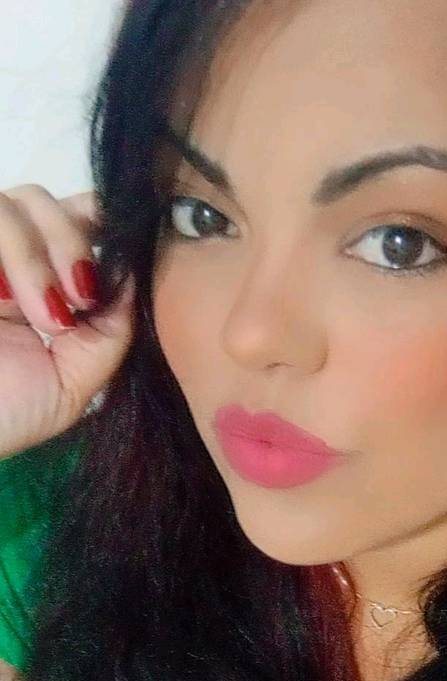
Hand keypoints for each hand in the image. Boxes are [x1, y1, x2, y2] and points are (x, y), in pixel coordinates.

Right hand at [0, 185, 134, 458]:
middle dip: (73, 242)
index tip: (113, 262)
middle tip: (81, 298)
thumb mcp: (75, 381)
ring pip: (10, 204)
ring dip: (35, 259)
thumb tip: (135, 277)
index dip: (99, 224)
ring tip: (45, 319)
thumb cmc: (5, 416)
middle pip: (44, 200)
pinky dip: (7, 258)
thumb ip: (112, 331)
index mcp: (35, 282)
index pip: (72, 219)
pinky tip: (6, 302)